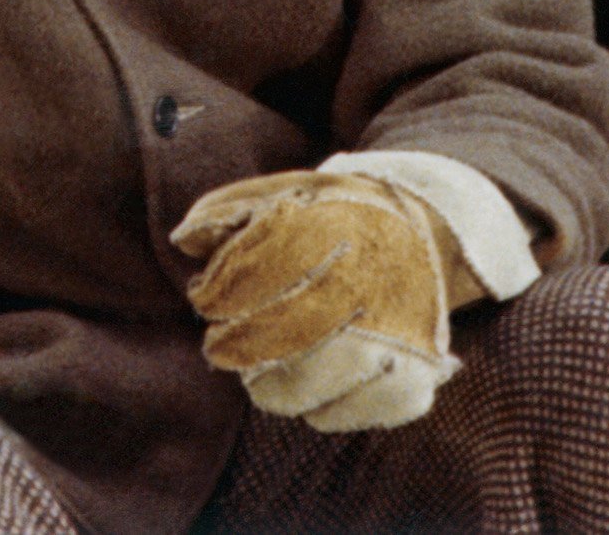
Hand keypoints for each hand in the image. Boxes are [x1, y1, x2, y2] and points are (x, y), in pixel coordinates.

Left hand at [170, 169, 459, 430]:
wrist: (425, 229)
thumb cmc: (338, 214)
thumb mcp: (290, 191)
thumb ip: (233, 210)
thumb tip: (184, 240)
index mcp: (334, 232)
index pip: (251, 279)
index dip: (218, 295)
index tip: (207, 298)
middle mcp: (368, 289)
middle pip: (270, 341)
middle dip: (233, 345)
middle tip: (222, 343)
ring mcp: (392, 343)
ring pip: (295, 392)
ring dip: (268, 382)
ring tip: (266, 362)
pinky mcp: (409, 384)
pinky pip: (334, 417)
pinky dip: (314, 405)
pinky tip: (315, 376)